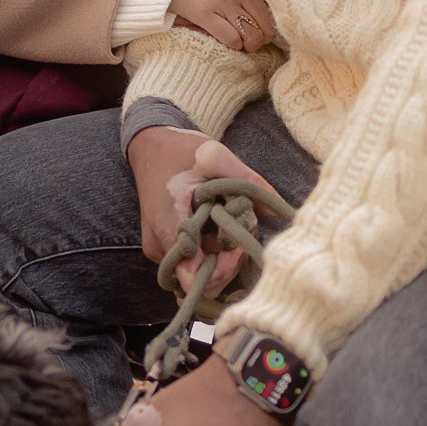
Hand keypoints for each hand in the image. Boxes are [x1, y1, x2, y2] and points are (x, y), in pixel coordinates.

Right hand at [128, 128, 277, 290]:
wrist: (148, 144)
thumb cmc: (178, 149)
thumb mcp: (215, 155)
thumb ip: (247, 180)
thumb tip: (278, 211)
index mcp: (168, 224)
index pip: (193, 277)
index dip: (223, 269)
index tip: (239, 246)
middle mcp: (160, 245)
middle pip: (199, 280)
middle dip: (227, 264)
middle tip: (242, 235)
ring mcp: (161, 248)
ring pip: (197, 274)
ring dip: (221, 259)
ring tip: (233, 229)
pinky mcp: (166, 246)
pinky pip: (192, 263)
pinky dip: (211, 254)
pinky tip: (222, 232)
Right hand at [167, 0, 273, 52]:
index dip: (278, 6)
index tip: (275, 12)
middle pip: (267, 20)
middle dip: (268, 31)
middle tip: (263, 33)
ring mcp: (222, 2)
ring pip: (252, 33)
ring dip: (254, 41)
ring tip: (251, 41)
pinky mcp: (205, 16)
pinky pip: (230, 38)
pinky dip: (235, 43)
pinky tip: (234, 41)